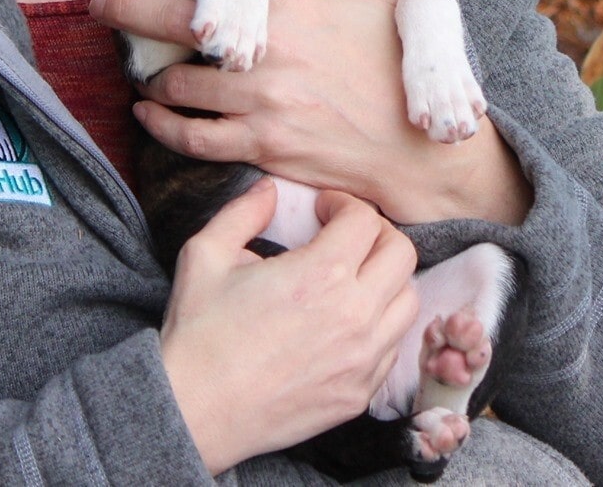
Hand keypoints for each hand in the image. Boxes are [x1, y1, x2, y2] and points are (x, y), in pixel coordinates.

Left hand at [95, 0, 530, 225]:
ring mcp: (260, 105)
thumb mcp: (384, 1)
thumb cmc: (405, 71)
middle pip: (175, 27)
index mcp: (293, 10)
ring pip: (176, 89)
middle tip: (104, 5)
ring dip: (150, 77)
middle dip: (128, 12)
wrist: (423, 151)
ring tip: (139, 68)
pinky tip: (150, 116)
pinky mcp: (261, 149)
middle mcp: (267, 54)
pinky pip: (192, 138)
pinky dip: (162, 126)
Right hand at [160, 179, 420, 472]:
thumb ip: (243, 212)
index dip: (344, 204)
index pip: (365, 221)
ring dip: (385, 281)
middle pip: (402, 255)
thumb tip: (269, 190)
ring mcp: (362, 359)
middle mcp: (354, 314)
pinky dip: (379, 327)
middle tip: (346, 237)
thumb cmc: (198, 334)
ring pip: (407, 301)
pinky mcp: (359, 394)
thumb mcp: (205, 255)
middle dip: (375, 235)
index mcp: (320, 274)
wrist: (194, 413)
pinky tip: (345, 324)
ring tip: (352, 280)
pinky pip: (392, 348)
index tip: (324, 210)